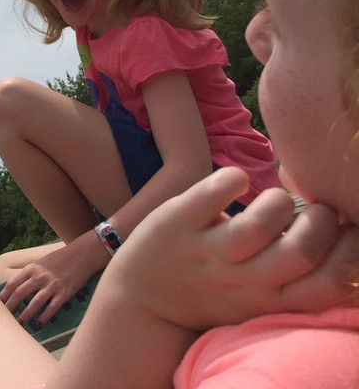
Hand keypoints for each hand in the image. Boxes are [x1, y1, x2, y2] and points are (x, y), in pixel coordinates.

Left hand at [0, 242, 98, 325]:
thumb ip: (30, 274)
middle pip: (20, 293)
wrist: (81, 255)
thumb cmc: (60, 259)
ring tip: (20, 323)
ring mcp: (52, 285)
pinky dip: (45, 316)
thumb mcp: (41, 263)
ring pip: (35, 303)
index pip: (13, 283)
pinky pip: (52, 307)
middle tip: (4, 316)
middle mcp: (39, 276)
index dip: (4, 295)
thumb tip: (17, 287)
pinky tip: (40, 322)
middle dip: (10, 306)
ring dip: (26, 314)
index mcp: (31, 268)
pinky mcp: (64, 293)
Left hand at [108, 168, 358, 330]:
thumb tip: (344, 229)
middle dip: (323, 223)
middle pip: (300, 252)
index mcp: (271, 300)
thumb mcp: (262, 298)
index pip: (332, 286)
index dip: (354, 254)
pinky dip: (231, 178)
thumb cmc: (214, 292)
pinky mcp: (175, 223)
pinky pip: (210, 194)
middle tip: (318, 210)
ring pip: (258, 225)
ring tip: (277, 199)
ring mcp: (206, 252)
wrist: (142, 302)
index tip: (352, 231)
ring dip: (279, 201)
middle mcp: (241, 281)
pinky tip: (235, 180)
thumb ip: (297, 275)